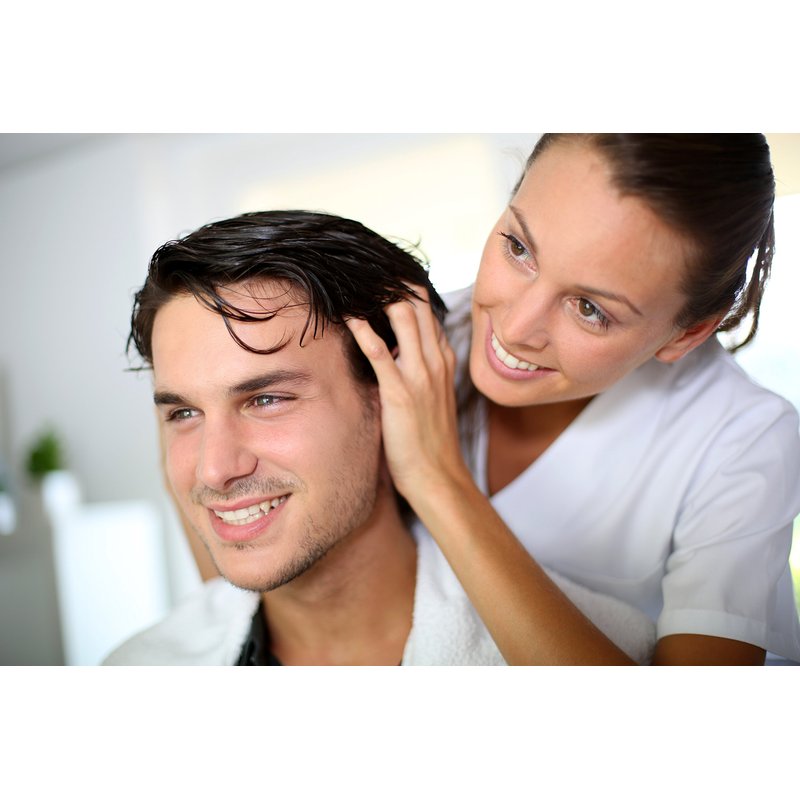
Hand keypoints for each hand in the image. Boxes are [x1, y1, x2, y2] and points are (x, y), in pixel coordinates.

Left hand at [346, 285, 468, 502]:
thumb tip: (393, 351)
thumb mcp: (431, 396)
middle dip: (390, 283)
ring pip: (404, 317)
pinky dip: (362, 330)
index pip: (426, 310)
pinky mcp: (400, 392)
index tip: (379, 278)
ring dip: (377, 298)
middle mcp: (435, 360)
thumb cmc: (430, 440)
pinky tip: (348, 318)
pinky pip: (379, 352)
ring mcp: (420, 374)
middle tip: (361, 273)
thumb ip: (418, 369)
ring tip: (353, 286)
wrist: (438, 475)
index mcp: (443, 359)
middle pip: (417, 303)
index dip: (404, 289)